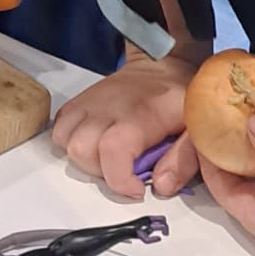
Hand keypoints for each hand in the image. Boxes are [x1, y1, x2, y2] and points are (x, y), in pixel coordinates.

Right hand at [51, 49, 199, 199]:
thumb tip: (160, 187)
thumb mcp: (196, 130)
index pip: (113, 149)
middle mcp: (107, 108)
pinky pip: (59, 130)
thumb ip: (183, 160)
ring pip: (65, 142)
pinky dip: (70, 144)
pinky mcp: (77, 103)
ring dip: (84, 159)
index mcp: (141, 115)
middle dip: (101, 173)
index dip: (119, 179)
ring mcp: (88, 103)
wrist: (160, 66)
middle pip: (81, 150)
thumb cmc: (180, 100)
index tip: (136, 189)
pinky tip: (94, 145)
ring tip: (109, 159)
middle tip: (125, 172)